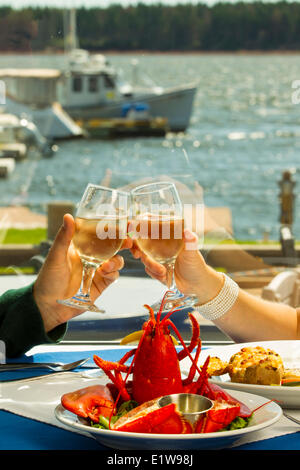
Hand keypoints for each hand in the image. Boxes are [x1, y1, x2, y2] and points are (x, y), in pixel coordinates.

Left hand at [33, 213, 130, 331]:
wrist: (49, 306)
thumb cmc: (48, 279)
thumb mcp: (56, 256)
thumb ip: (64, 237)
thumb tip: (68, 216)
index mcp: (80, 246)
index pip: (99, 234)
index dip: (110, 229)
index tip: (120, 224)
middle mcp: (91, 256)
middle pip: (112, 246)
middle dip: (122, 243)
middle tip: (128, 242)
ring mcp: (97, 270)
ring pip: (116, 260)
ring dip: (116, 260)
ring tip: (107, 265)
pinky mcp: (101, 283)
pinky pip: (113, 275)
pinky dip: (113, 272)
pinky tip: (104, 273)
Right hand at [131, 229, 223, 303]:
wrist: (196, 286)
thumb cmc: (196, 265)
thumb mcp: (192, 253)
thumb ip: (190, 242)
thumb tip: (187, 232)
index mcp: (169, 235)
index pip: (151, 225)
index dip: (140, 224)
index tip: (131, 227)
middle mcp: (161, 244)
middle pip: (141, 240)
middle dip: (137, 247)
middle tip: (138, 254)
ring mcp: (157, 256)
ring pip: (143, 256)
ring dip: (150, 264)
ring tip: (162, 271)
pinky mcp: (155, 268)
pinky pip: (147, 268)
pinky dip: (153, 272)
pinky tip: (164, 275)